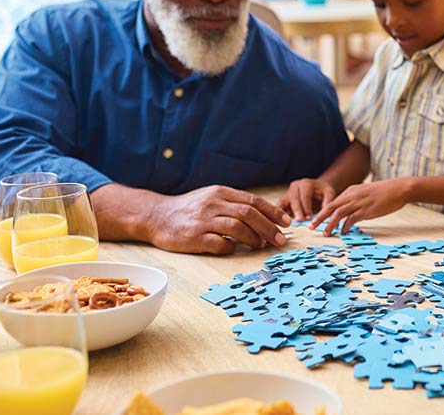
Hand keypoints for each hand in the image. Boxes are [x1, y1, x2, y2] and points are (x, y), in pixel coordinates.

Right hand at [143, 185, 290, 254]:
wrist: (156, 215)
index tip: (286, 223)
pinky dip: (231, 248)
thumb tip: (263, 217)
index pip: (253, 201)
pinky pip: (219, 244)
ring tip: (261, 246)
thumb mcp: (212, 197)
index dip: (272, 212)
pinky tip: (234, 249)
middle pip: (248, 214)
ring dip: (253, 238)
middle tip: (280, 240)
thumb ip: (233, 204)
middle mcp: (213, 204)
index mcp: (220, 193)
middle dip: (269, 227)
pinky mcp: (193, 237)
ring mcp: (203, 220)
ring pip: (237, 227)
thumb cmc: (189, 209)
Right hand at [278, 178, 336, 221]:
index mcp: (306, 183)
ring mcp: (288, 193)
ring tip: (288, 223)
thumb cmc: (323, 191)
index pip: (305, 195)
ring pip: (284, 202)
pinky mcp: (283, 200)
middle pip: (294, 199)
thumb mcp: (329, 194)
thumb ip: (328, 203)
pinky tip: (278, 223)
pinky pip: (279, 207)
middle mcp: (295, 186)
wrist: (317, 187)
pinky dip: (278, 214)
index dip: (306, 206)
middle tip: (299, 221)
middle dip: (297, 211)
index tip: (309, 217)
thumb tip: (326, 215)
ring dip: (285, 213)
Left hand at [311, 180, 410, 234]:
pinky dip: (345, 227)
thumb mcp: (366, 193)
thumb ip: (356, 200)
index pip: (333, 201)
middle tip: (311, 227)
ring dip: (330, 224)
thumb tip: (349, 212)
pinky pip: (351, 220)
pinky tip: (343, 232)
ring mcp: (359, 203)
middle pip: (331, 207)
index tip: (316, 219)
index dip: (323, 211)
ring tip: (326, 233)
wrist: (399, 189)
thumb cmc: (385, 192)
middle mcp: (352, 195)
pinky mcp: (366, 210)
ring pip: (338, 214)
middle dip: (320, 217)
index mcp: (352, 190)